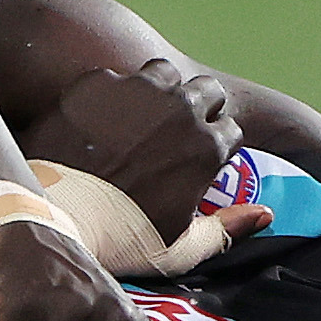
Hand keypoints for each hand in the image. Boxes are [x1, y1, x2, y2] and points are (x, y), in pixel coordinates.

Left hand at [24, 60, 245, 238]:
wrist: (55, 216)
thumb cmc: (120, 240)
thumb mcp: (182, 249)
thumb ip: (228, 229)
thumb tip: (264, 213)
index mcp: (205, 147)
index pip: (231, 129)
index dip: (217, 143)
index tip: (199, 155)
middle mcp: (179, 109)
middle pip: (207, 89)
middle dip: (200, 106)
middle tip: (177, 128)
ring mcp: (136, 90)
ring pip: (164, 72)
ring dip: (161, 88)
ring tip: (142, 112)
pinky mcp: (96, 82)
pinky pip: (114, 76)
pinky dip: (112, 92)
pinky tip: (99, 115)